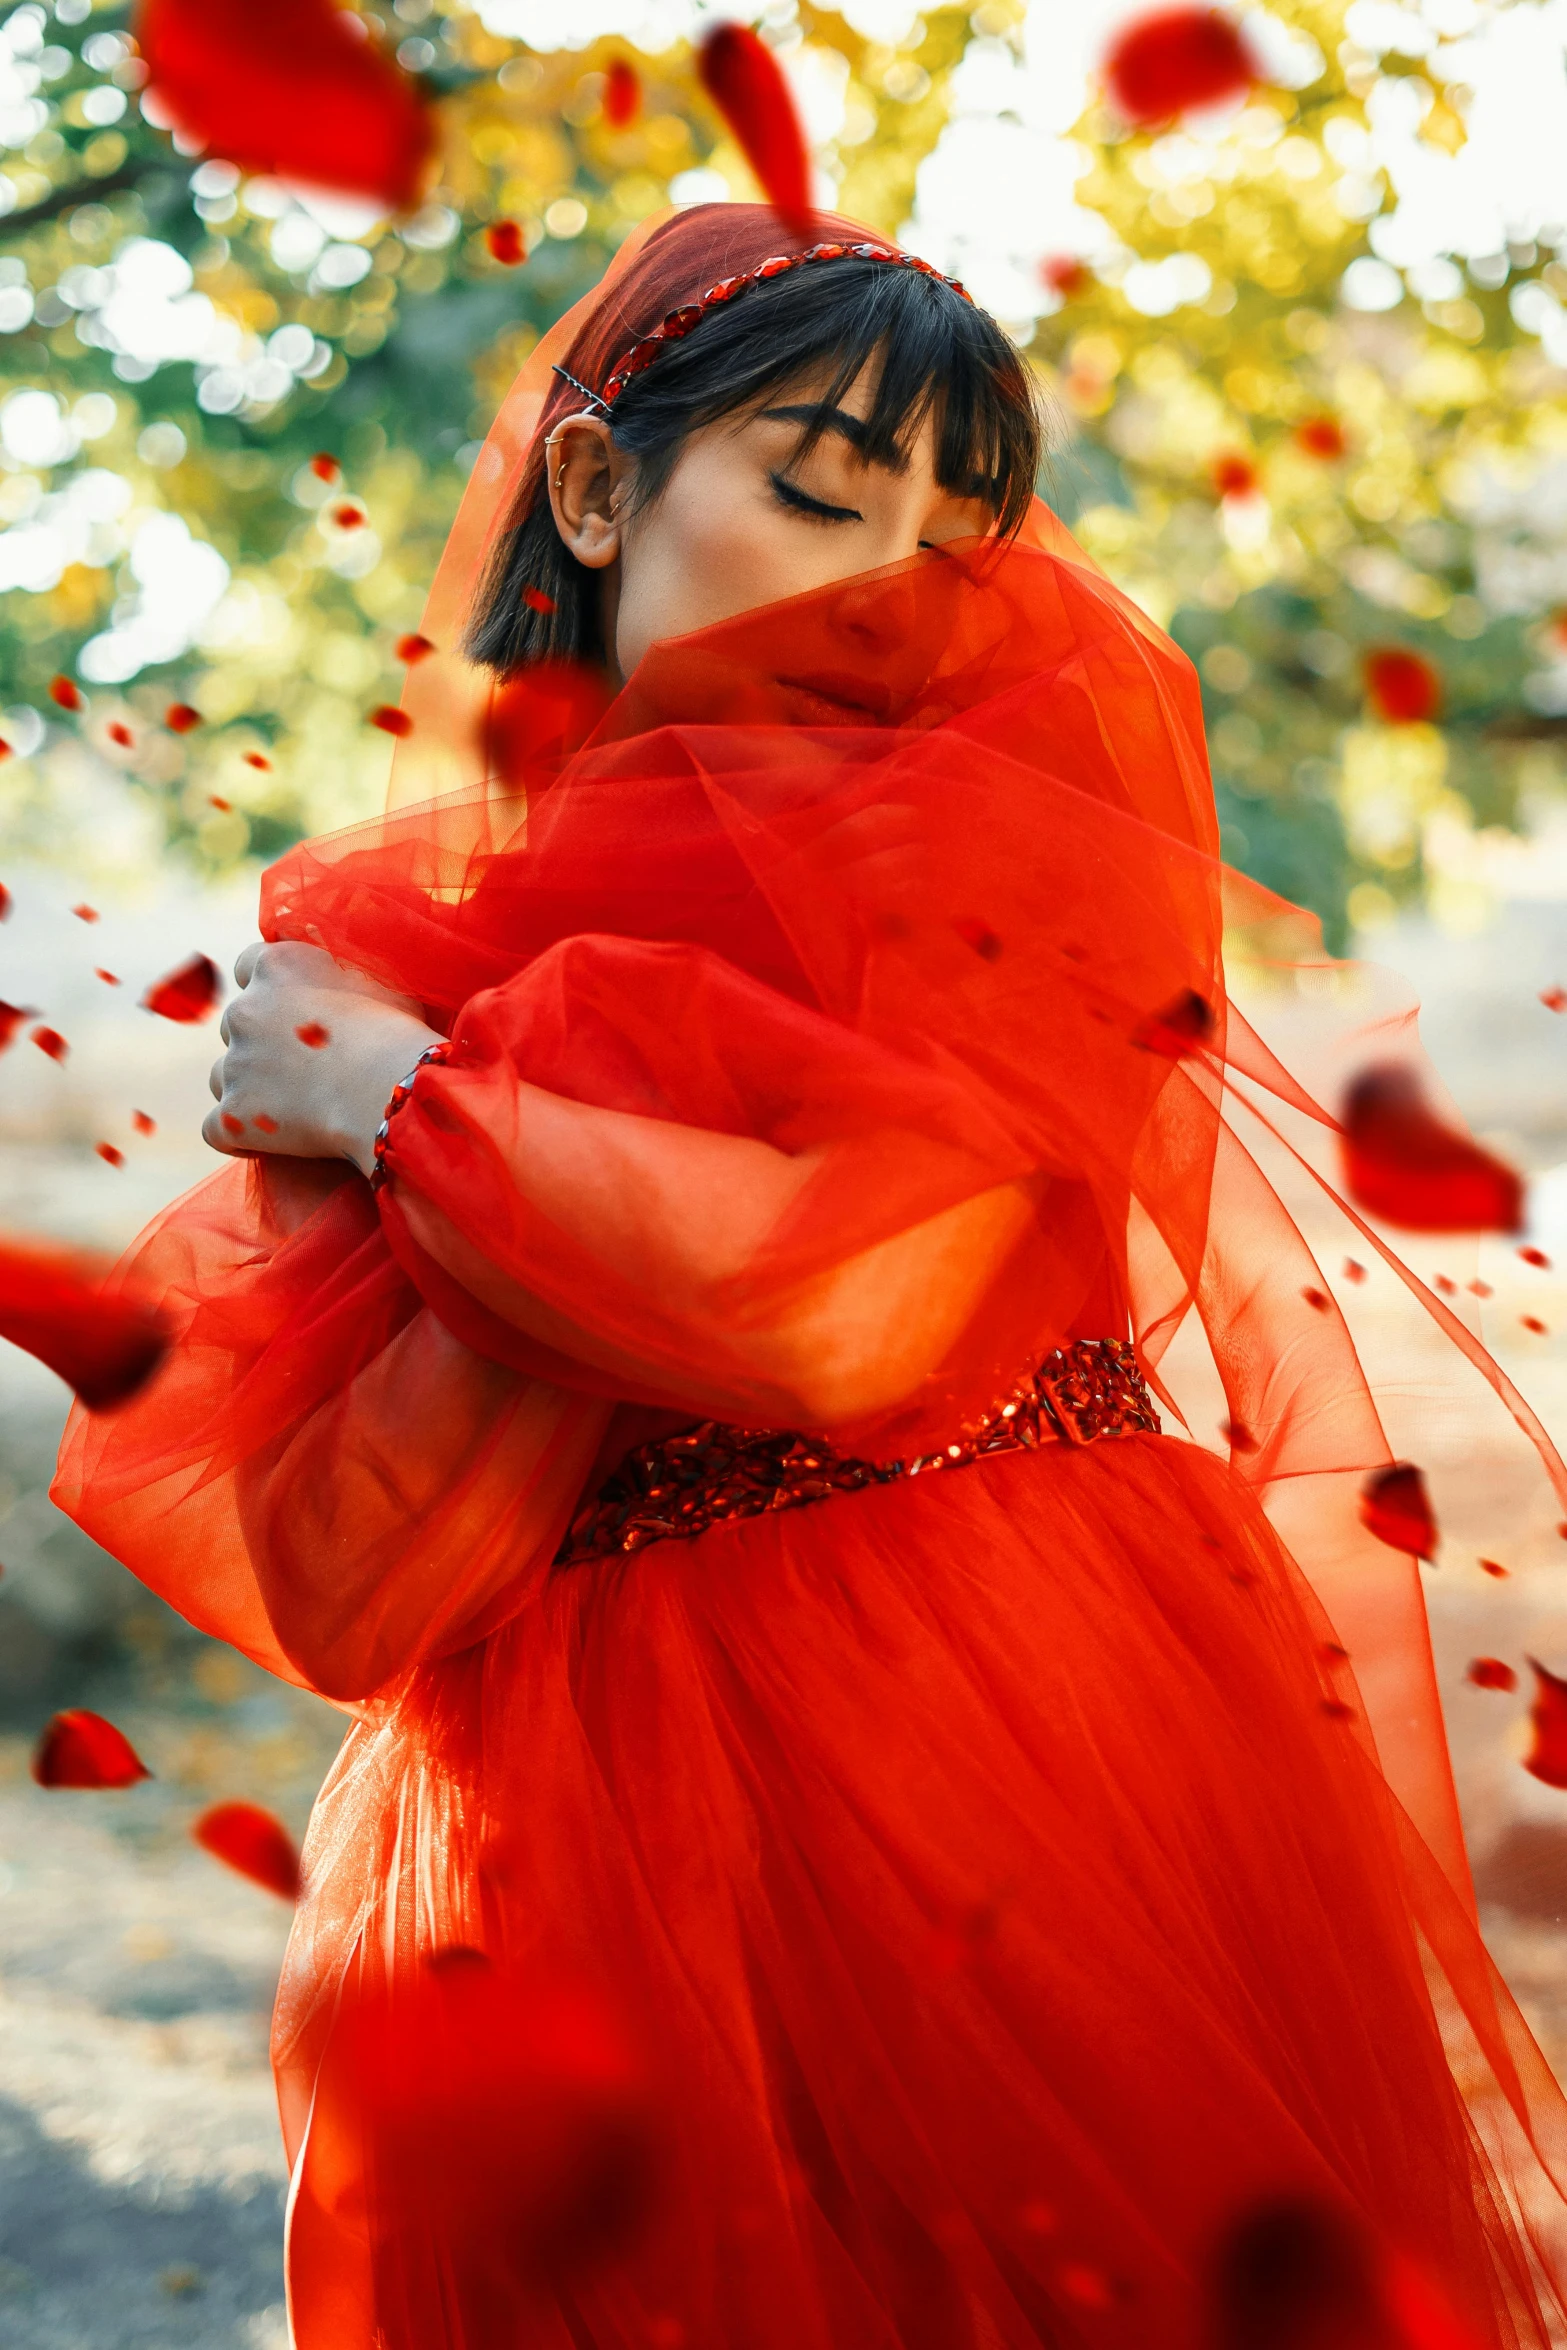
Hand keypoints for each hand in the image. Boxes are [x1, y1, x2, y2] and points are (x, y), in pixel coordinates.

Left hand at [204, 941, 442, 1177]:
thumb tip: (338, 965)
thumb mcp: (378, 976)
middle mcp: (245, 1010)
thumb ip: (343, 966)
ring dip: (248, 1088)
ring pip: (223, 1076)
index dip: (272, 989)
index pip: (250, 965)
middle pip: (236, 1023)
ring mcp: (235, 1065)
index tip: (295, 1008)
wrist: (388, 1089)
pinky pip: (218, 1129)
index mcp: (278, 967)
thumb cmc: (396, 1031)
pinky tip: (269, 1145)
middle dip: (262, 1043)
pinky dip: (239, 1136)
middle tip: (307, 1067)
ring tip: (293, 1108)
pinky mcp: (233, 1117)